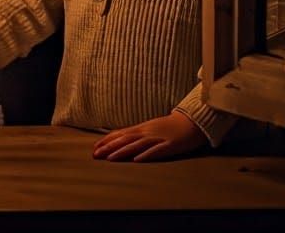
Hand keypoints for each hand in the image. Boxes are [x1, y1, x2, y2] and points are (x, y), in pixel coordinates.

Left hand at [92, 111, 206, 161]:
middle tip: (95, 155)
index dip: (107, 141)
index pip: (120, 134)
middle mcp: (147, 132)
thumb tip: (120, 140)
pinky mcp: (170, 145)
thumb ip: (137, 135)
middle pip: (125, 140)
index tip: (93, 148)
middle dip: (109, 148)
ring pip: (137, 145)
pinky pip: (157, 151)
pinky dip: (146, 155)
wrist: (190, 123)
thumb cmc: (169, 127)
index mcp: (142, 129)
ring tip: (110, 158)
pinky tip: (137, 160)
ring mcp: (158, 138)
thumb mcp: (150, 129)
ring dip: (123, 152)